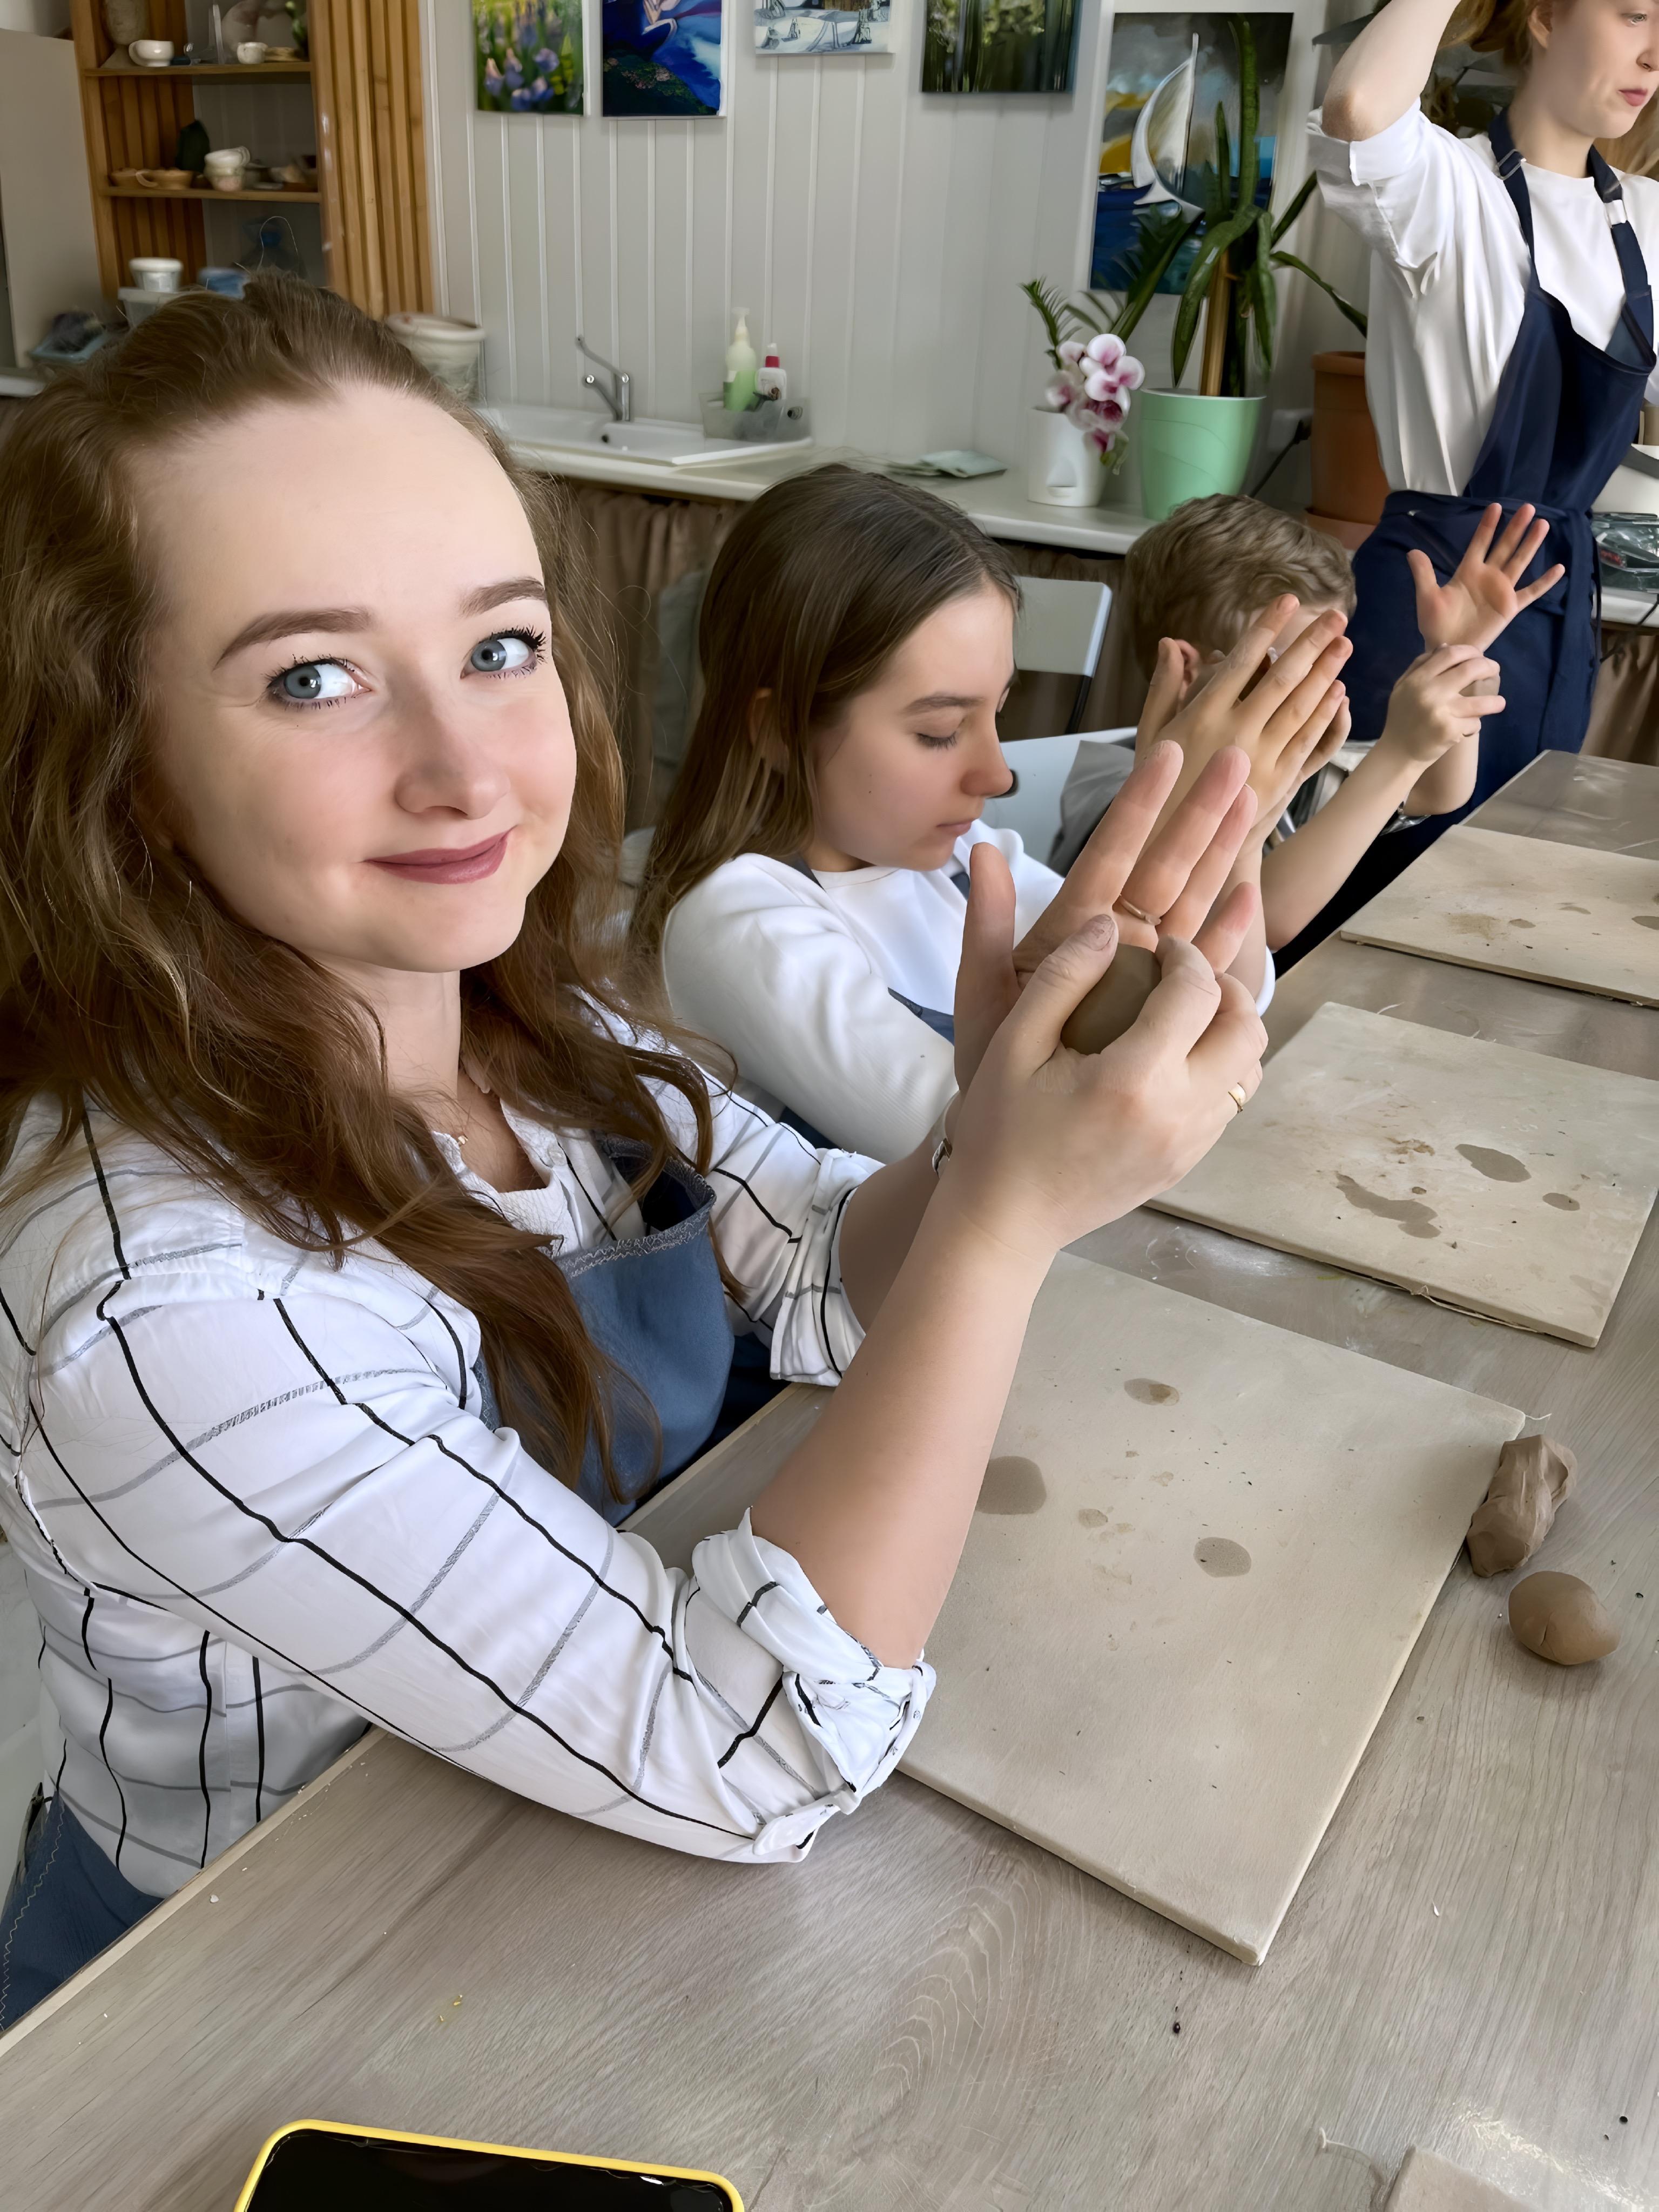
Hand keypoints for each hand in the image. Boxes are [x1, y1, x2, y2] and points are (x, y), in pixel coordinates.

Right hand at [944, 916, 1265, 1263]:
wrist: (1006, 1220)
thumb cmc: (1000, 1130)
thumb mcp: (1013, 1043)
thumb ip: (1063, 977)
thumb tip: (1109, 926)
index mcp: (1134, 1078)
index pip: (1197, 992)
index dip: (1186, 955)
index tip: (1161, 949)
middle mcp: (1177, 1114)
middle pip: (1247, 1029)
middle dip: (1227, 988)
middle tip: (1187, 977)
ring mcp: (1189, 1145)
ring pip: (1249, 1070)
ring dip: (1231, 1031)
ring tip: (1188, 1017)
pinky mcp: (1187, 1164)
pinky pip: (1229, 1105)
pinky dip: (1219, 1070)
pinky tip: (1175, 1062)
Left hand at [952, 739, 1258, 1092]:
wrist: (1012, 1127)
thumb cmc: (991, 1060)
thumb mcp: (983, 993)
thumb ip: (985, 926)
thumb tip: (980, 850)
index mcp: (1070, 929)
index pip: (1111, 854)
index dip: (1139, 805)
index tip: (1165, 753)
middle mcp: (1113, 942)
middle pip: (1166, 868)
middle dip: (1198, 814)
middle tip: (1235, 759)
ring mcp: (1143, 972)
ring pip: (1192, 902)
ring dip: (1223, 855)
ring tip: (1252, 803)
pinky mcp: (1163, 1008)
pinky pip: (1203, 964)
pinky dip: (1228, 934)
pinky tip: (1249, 899)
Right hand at [1136, 597, 1352, 827]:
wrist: (1171, 848)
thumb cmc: (1157, 786)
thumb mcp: (1149, 735)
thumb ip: (1164, 687)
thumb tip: (1173, 643)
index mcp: (1202, 716)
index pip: (1241, 662)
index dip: (1266, 629)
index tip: (1286, 602)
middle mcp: (1235, 733)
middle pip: (1282, 680)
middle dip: (1311, 645)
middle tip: (1336, 617)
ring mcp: (1260, 759)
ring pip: (1301, 708)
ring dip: (1326, 673)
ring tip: (1343, 645)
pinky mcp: (1277, 783)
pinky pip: (1307, 741)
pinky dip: (1325, 714)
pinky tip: (1338, 692)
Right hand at [1377, 643, 1505, 763]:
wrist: (1397, 753)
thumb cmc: (1402, 718)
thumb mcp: (1403, 688)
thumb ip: (1420, 666)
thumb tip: (1445, 647)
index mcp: (1417, 679)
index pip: (1450, 654)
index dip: (1470, 651)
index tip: (1478, 656)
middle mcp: (1429, 693)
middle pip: (1470, 669)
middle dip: (1488, 667)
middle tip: (1494, 671)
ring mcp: (1440, 712)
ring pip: (1480, 701)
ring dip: (1495, 702)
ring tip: (1499, 703)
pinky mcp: (1449, 731)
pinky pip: (1473, 723)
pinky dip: (1473, 725)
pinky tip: (1467, 728)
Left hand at [1409, 503, 1565, 652]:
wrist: (1448, 647)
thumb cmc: (1436, 624)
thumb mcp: (1427, 597)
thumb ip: (1423, 574)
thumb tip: (1412, 551)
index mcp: (1468, 571)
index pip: (1480, 542)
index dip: (1488, 525)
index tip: (1496, 506)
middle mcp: (1488, 576)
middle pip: (1504, 547)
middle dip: (1515, 528)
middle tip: (1528, 508)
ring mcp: (1501, 590)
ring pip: (1519, 562)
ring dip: (1531, 544)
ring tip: (1542, 525)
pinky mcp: (1510, 607)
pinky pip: (1531, 592)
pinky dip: (1545, 582)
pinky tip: (1559, 568)